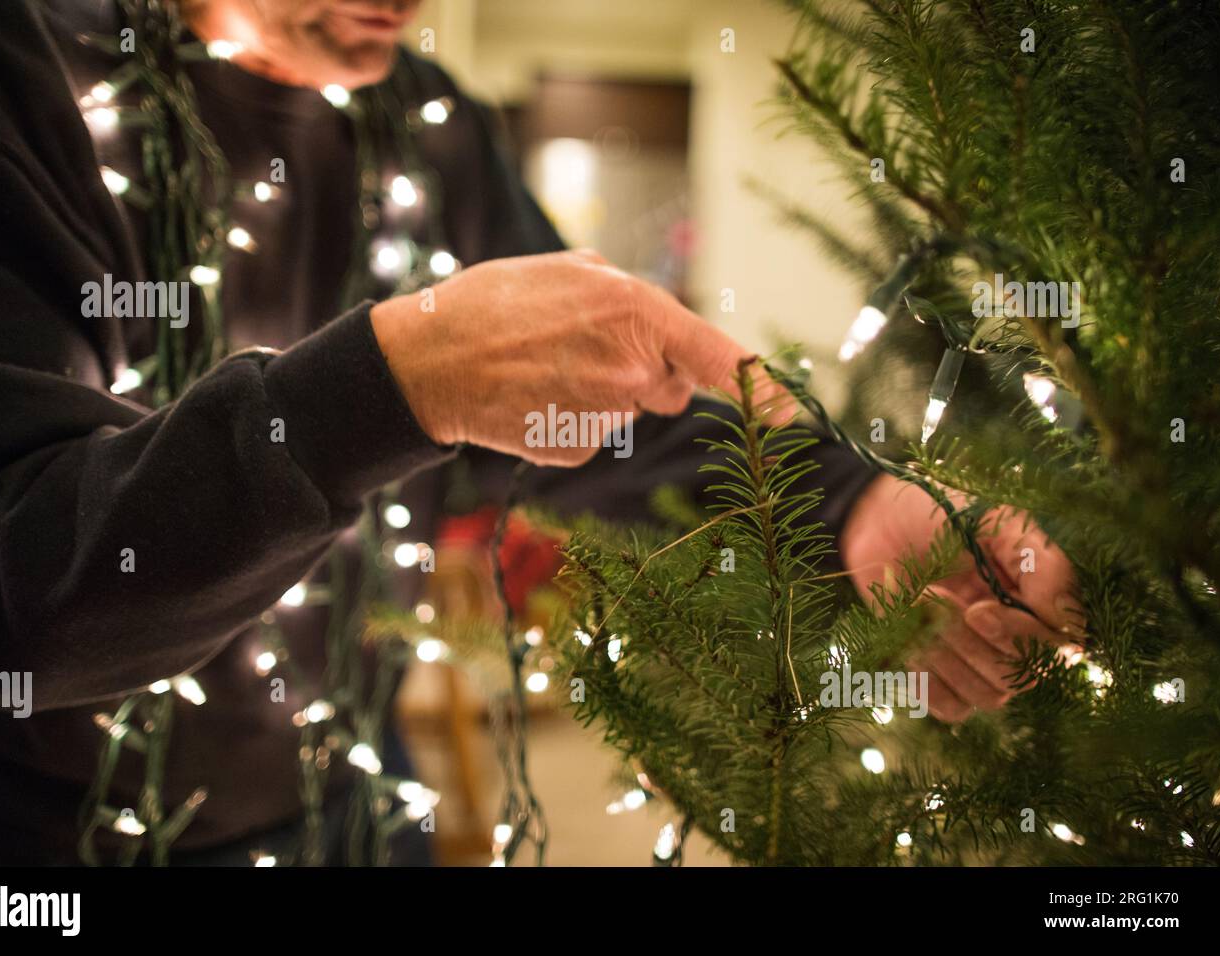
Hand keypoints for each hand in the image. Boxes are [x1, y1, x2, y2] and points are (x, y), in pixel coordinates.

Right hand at [371, 250, 793, 465]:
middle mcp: (630, 370)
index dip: (759, 386)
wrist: (428, 361)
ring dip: (605, 392)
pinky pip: (597, 433)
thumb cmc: (493, 303)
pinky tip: (535, 396)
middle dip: (646, 370)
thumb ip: (622, 288)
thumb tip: (648, 312)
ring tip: (547, 367)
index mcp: (635, 313)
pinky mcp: (577, 449)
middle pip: (671, 385)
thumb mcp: (564, 269)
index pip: (717, 356)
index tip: (791, 412)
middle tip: (585, 346)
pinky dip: (574, 418)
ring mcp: (604, 416)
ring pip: (631, 409)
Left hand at [839, 474, 1084, 722]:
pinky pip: (951, 708)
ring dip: (944, 656)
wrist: (874, 516)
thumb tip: (1068, 627)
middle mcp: (1017, 638)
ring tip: (916, 606)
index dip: (1021, 638)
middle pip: (1021, 678)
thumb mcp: (998, 521)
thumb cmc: (941, 511)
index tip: (976, 609)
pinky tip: (907, 640)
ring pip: (987, 696)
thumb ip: (1044, 566)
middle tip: (931, 593)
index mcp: (1040, 602)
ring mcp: (978, 661)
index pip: (1060, 649)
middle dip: (970, 642)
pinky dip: (928, 680)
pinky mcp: (940, 677)